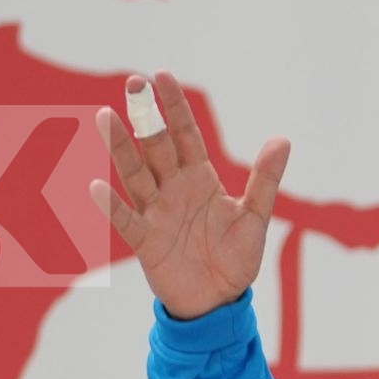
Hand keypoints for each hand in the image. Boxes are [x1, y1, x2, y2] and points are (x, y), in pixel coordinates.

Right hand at [87, 70, 290, 320]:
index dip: (174, 107)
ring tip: (105, 116)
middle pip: (155, 147)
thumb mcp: (254, 217)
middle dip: (145, 117)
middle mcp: (173, 189)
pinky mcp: (146, 242)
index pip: (185, 135)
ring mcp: (156, 213)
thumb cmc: (235, 258)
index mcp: (199, 178)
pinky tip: (95, 186)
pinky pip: (126, 220)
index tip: (161, 76)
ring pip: (134, 174)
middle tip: (133, 83)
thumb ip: (264, 179)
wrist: (220, 302)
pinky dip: (111, 205)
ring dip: (120, 148)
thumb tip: (283, 139)